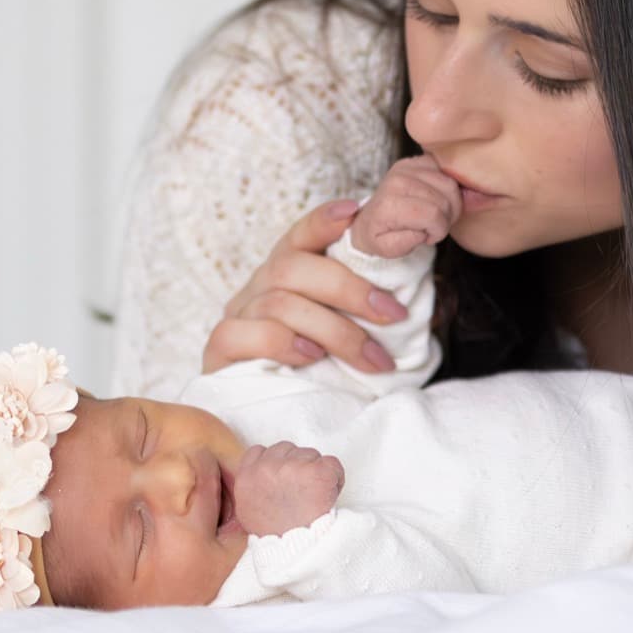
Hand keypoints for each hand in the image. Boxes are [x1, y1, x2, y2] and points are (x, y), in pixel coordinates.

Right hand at [202, 198, 409, 375]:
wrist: (274, 419)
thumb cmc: (321, 371)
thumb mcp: (346, 333)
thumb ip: (364, 311)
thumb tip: (414, 299)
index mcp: (287, 273)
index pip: (300, 235)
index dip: (324, 220)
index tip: (356, 213)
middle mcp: (258, 287)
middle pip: (292, 266)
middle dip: (350, 288)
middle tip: (394, 314)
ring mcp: (237, 316)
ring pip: (279, 302)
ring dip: (335, 330)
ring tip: (373, 359)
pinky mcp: (219, 351)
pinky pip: (242, 334)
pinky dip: (282, 342)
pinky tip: (312, 358)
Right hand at [232, 441, 343, 536]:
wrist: (297, 553)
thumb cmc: (277, 536)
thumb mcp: (248, 510)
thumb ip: (253, 486)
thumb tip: (262, 476)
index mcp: (246, 477)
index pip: (259, 451)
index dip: (275, 463)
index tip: (283, 479)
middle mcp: (266, 468)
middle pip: (287, 449)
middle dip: (296, 465)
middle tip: (300, 492)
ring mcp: (292, 467)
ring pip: (310, 454)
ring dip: (314, 470)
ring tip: (312, 498)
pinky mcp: (318, 472)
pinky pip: (332, 463)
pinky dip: (335, 477)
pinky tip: (327, 496)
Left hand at [349, 155, 463, 257]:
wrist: (369, 216)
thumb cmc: (379, 233)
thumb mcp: (384, 248)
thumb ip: (402, 244)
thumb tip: (421, 232)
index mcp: (390, 203)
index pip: (433, 215)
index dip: (439, 230)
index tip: (429, 236)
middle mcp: (399, 180)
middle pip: (445, 199)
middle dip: (447, 218)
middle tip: (435, 227)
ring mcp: (408, 167)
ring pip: (450, 184)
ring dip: (451, 204)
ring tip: (438, 215)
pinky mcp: (418, 161)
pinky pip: (447, 172)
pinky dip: (448, 189)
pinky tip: (439, 200)